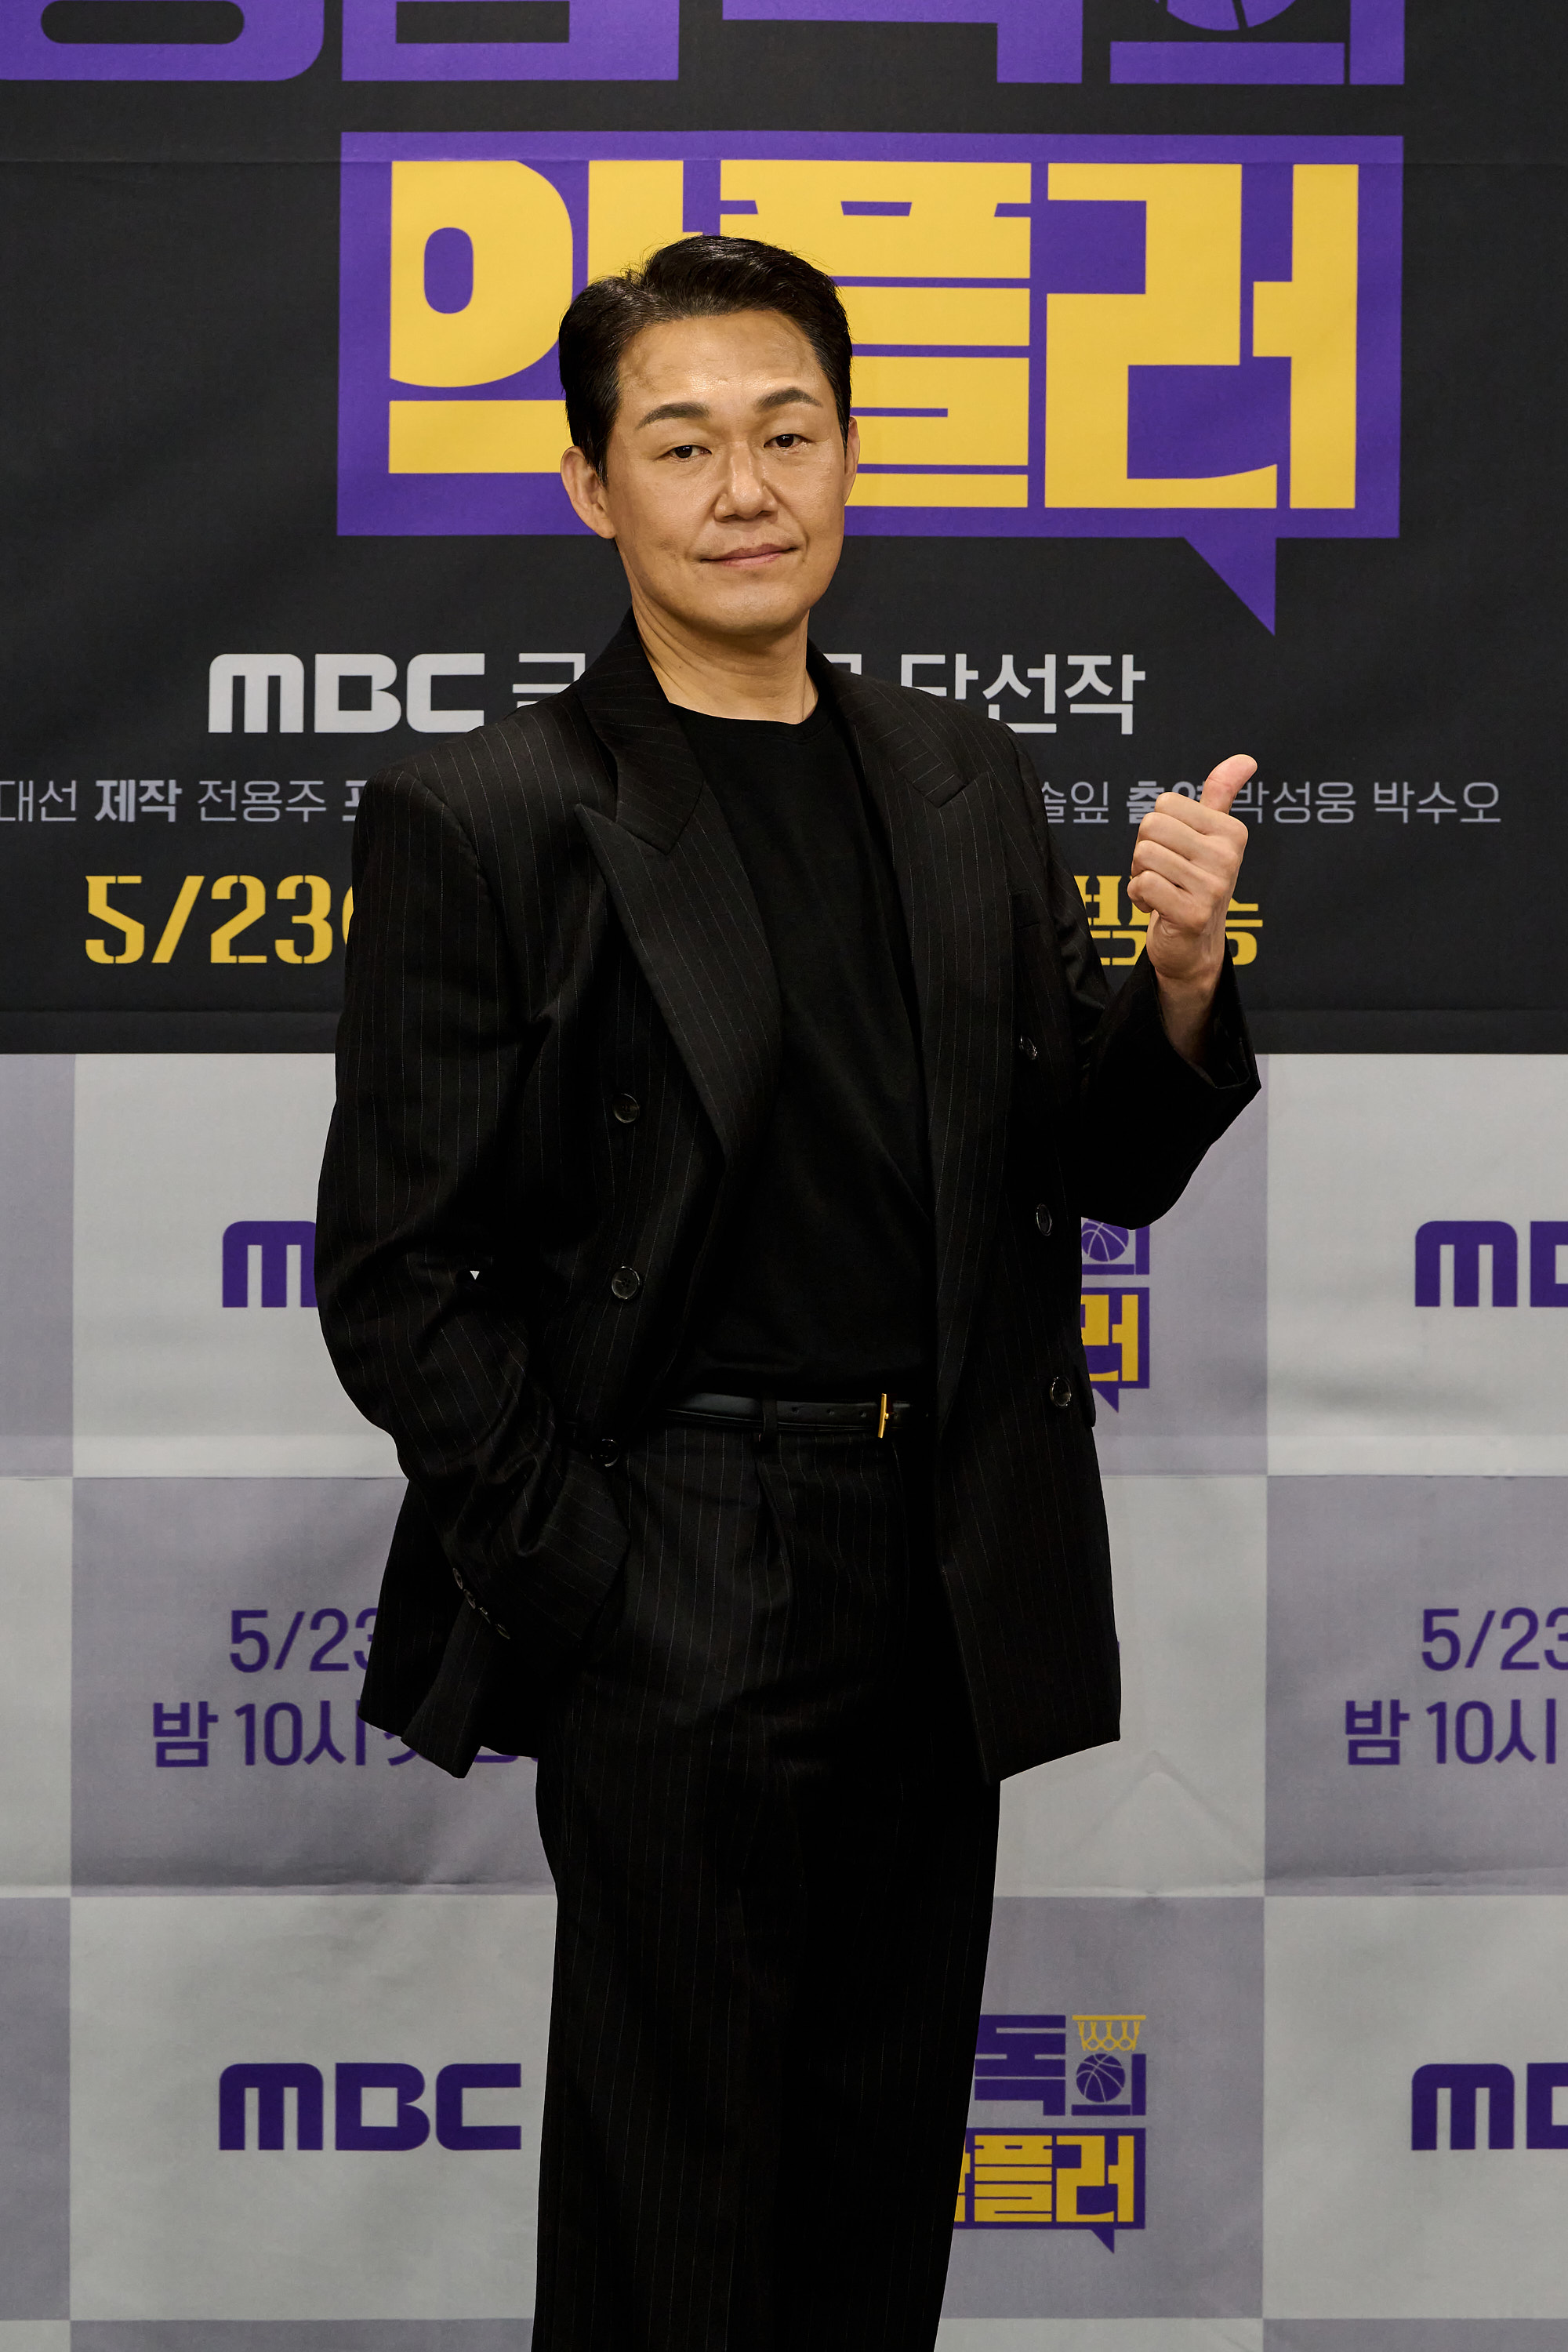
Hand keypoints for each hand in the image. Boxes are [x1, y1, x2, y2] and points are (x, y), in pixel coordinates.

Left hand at [1126, 754, 1253, 1063]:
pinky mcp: (1193, 914)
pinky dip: (1137, 897)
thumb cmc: (1195, 884)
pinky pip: (1142, 884)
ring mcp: (1213, 887)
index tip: (1174, 853)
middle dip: (1144, 851)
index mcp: (1231, 832)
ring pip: (1143, 855)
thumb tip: (1244, 759)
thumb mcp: (1210, 837)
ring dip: (1139, 876)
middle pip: (1150, 827)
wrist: (1194, 946)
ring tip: (1162, 890)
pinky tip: (1157, 908)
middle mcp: (1228, 857)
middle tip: (1163, 873)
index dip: (1157, 829)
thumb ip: (1220, 796)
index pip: (1164, 804)